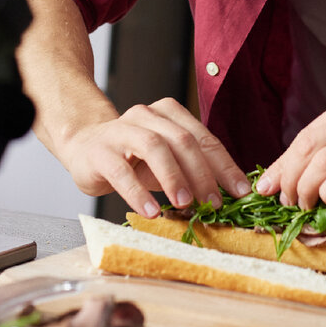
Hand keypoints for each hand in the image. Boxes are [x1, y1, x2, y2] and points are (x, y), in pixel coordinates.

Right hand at [55, 97, 251, 217]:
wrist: (84, 147)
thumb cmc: (133, 157)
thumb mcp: (166, 160)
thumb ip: (191, 171)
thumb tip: (227, 196)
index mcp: (170, 114)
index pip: (203, 138)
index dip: (225, 165)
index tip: (241, 191)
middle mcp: (147, 115)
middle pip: (183, 140)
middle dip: (203, 173)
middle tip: (214, 203)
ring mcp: (122, 130)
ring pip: (154, 147)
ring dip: (174, 177)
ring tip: (185, 205)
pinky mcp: (100, 151)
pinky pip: (121, 171)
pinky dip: (138, 193)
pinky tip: (150, 212)